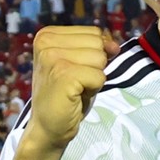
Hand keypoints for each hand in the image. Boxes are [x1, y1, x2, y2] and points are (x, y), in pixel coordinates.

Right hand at [23, 26, 119, 151]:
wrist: (48, 127)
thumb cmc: (65, 95)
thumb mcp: (81, 63)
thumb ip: (97, 48)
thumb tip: (113, 46)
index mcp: (47, 34)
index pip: (93, 33)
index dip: (93, 55)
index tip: (73, 71)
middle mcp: (46, 41)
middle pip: (97, 43)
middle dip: (94, 66)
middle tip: (74, 82)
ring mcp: (53, 57)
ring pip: (100, 58)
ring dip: (93, 78)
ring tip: (74, 88)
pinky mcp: (63, 74)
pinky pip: (99, 76)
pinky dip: (94, 89)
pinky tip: (75, 96)